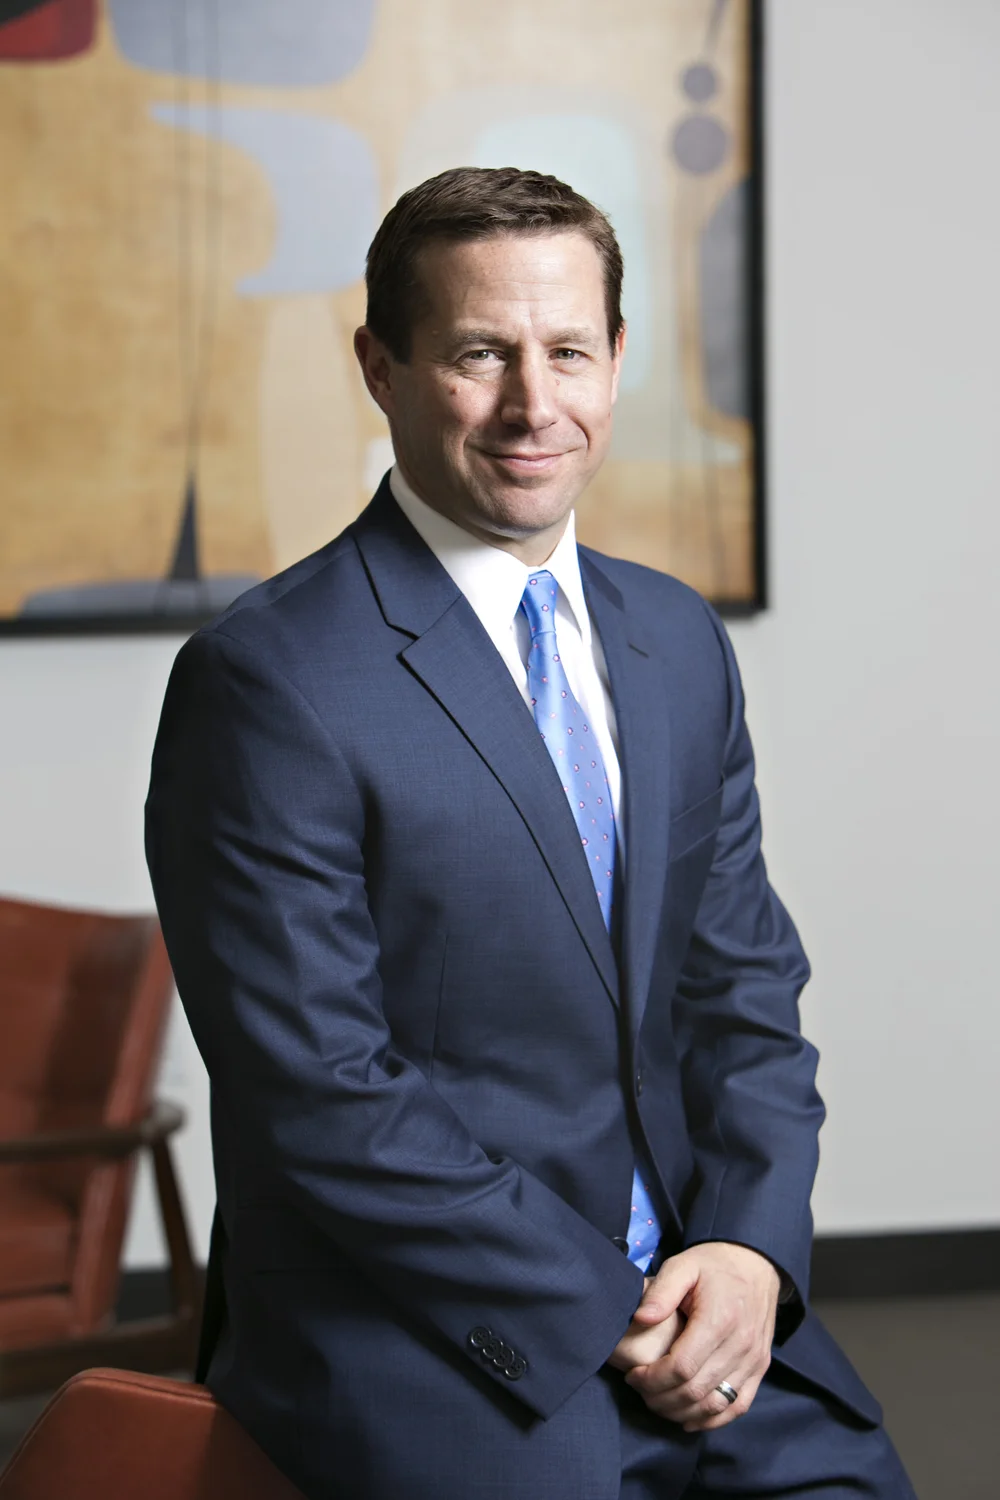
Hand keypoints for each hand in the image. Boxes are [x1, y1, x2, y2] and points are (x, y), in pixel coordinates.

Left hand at [622, 1243, 779, 1430]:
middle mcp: (740, 1345)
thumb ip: (661, 1291)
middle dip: (661, 1398)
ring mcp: (753, 1360)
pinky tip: (689, 1417)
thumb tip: (640, 1318)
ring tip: (658, 1402)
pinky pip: (738, 1406)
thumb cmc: (714, 1266)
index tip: (633, 1376)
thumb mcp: (683, 1265)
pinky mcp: (760, 1368)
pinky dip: (712, 1419)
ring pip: (715, 1405)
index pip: (682, 1367)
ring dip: (682, 1411)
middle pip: (696, 1391)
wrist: (756, 1264)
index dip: (653, 1379)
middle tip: (640, 1390)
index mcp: (719, 1319)